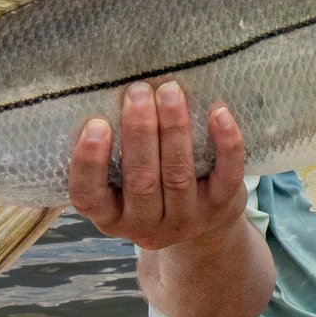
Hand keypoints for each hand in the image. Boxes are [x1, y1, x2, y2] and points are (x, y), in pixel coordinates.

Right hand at [68, 80, 248, 250]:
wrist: (202, 222)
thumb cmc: (150, 187)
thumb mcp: (121, 182)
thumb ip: (114, 151)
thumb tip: (109, 91)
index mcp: (111, 217)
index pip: (89, 197)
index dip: (89, 163)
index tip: (96, 124)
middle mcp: (145, 225)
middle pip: (142, 181)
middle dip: (140, 132)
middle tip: (138, 91)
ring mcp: (185, 219)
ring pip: (179, 175)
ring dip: (174, 129)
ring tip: (170, 91)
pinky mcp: (220, 207)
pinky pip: (226, 176)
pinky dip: (225, 143)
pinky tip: (219, 112)